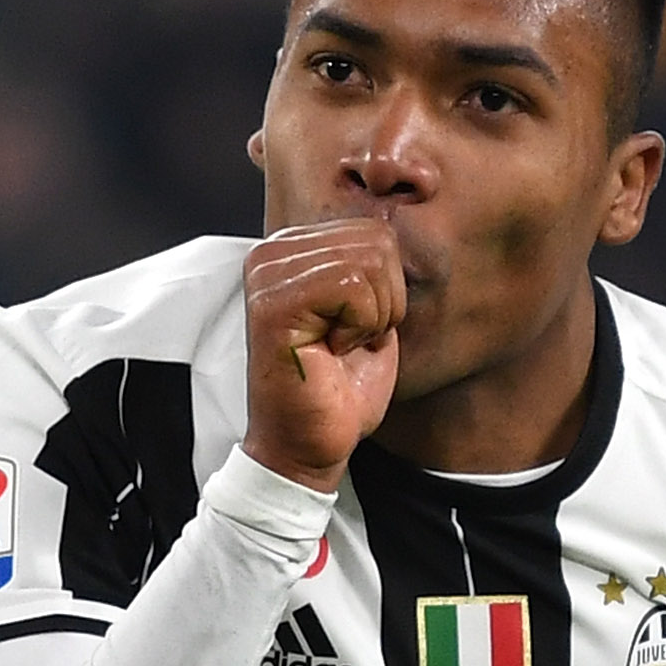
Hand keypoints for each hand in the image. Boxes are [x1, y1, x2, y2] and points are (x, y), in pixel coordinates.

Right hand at [243, 220, 402, 491]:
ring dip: (371, 317)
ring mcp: (267, 274)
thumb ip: (374, 266)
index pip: (374, 232)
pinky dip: (359, 328)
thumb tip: (398, 218)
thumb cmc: (339, 388)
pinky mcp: (272, 303)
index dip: (385, 290)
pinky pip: (353, 287)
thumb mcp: (368, 312)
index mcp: (290, 248)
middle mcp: (270, 252)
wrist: (308, 446)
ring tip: (336, 347)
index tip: (349, 330)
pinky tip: (329, 352)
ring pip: (369, 262)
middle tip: (346, 341)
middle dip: (383, 301)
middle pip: (376, 241)